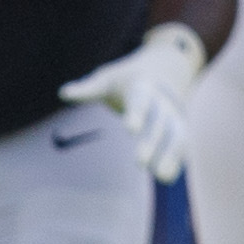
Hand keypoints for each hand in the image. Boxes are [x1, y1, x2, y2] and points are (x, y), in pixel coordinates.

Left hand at [57, 22, 207, 183]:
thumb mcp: (107, 78)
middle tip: (140, 163)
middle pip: (159, 122)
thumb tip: (63, 93)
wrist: (166, 66)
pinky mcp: (180, 125)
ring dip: (170, 155)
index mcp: (143, 86)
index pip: (140, 100)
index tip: (130, 131)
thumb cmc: (128, 77)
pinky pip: (180, 142)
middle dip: (152, 142)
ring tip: (162, 178)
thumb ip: (88, 89)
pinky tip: (168, 177)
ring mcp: (174, 113)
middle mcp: (162, 101)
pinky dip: (176, 158)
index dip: (136, 114)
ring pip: (176, 134)